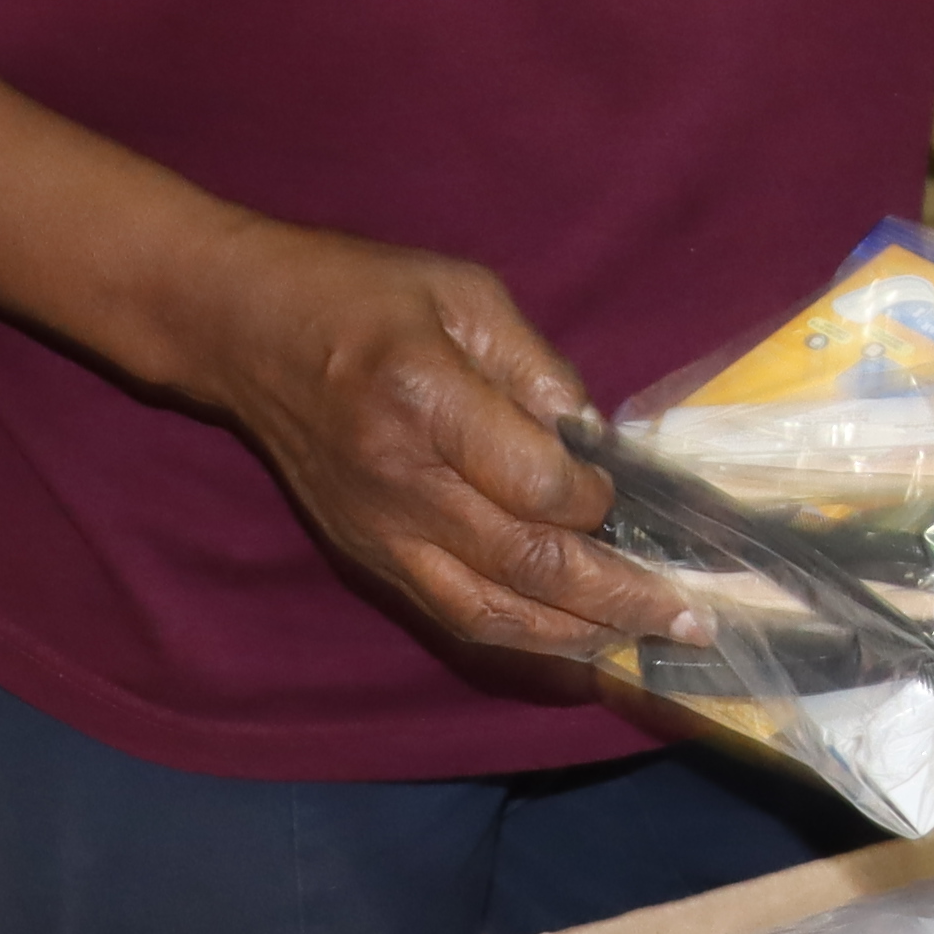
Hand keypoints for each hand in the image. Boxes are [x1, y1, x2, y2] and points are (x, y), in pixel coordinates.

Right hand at [161, 223, 684, 671]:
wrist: (240, 329)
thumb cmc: (358, 295)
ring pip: (492, 614)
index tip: (625, 492)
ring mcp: (379, 533)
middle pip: (526, 567)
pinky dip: (524, 640)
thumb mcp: (462, 293)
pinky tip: (579, 640)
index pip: (534, 487)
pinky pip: (455, 618)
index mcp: (425, 401)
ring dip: (579, 636)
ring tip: (647, 637)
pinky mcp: (368, 558)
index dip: (596, 502)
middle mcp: (400, 483)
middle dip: (620, 598)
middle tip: (692, 616)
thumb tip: (600, 444)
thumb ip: (537, 370)